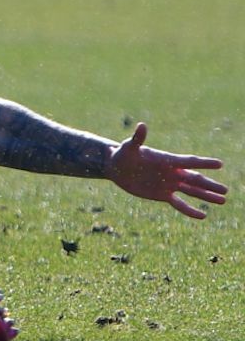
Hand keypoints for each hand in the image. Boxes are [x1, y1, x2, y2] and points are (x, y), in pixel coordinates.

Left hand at [105, 122, 226, 218]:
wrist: (115, 167)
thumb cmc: (122, 153)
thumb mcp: (128, 147)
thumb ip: (137, 138)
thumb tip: (141, 125)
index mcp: (167, 159)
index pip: (189, 161)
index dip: (204, 163)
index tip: (220, 164)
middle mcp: (171, 172)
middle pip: (195, 179)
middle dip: (210, 184)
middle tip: (226, 189)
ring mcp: (168, 184)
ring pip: (192, 191)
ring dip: (206, 196)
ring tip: (223, 200)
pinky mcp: (162, 194)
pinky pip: (179, 203)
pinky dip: (190, 210)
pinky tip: (202, 216)